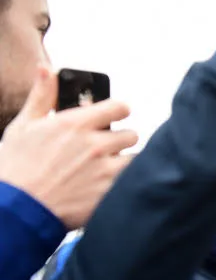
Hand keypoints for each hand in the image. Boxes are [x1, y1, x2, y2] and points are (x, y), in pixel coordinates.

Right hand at [0, 66, 137, 229]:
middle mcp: (94, 145)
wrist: (15, 210)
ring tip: (108, 171)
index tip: (117, 114)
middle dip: (121, 141)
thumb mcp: (24, 126)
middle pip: (131, 135)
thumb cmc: (16, 168)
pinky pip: (131, 184)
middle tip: (107, 150)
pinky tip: (110, 188)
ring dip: (126, 164)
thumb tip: (47, 69)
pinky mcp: (109, 195)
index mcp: (75, 124)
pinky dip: (124, 185)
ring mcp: (104, 171)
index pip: (120, 107)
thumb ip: (42, 96)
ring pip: (135, 160)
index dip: (119, 110)